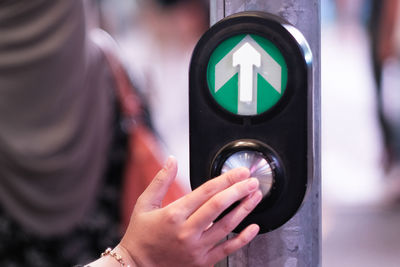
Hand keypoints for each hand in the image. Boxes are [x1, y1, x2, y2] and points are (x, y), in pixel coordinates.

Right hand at [120, 156, 261, 266]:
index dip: (226, 179)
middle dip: (239, 191)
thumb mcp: (144, 204)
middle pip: (219, 207)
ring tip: (255, 197)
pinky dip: (243, 239)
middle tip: (252, 181)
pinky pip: (227, 249)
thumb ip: (160, 181)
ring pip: (226, 226)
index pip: (205, 192)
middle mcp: (186, 232)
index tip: (239, 172)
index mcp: (173, 214)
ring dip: (244, 210)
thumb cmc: (140, 234)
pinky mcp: (202, 261)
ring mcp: (196, 249)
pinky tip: (253, 227)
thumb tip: (172, 160)